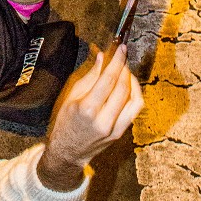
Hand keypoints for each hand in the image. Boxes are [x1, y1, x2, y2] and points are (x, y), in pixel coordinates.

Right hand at [36, 44, 142, 189]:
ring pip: (134, 99)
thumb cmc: (66, 122)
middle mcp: (103, 120)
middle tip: (123, 55)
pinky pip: (134, 110)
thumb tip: (102, 57)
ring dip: (132, 80)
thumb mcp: (71, 96)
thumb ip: (90, 76)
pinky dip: (134, 94)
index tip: (121, 48)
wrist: (69, 152)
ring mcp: (114, 129)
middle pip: (123, 87)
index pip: (109, 79)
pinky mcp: (120, 133)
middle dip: (125, 67)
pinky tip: (128, 85)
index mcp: (87, 109)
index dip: (117, 61)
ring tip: (125, 70)